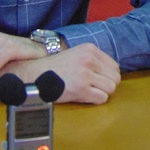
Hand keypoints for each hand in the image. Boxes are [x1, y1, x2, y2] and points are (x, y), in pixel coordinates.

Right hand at [0, 43, 120, 104]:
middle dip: (107, 85)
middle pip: (115, 78)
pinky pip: (102, 98)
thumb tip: (112, 72)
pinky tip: (83, 96)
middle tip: (94, 88)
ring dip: (102, 93)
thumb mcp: (76, 54)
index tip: (99, 80)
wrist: (35, 75)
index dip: (109, 76)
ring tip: (88, 91)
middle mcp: (89, 59)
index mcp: (90, 49)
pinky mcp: (80, 89)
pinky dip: (95, 100)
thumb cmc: (55, 68)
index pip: (115, 66)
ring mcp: (85, 74)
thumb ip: (93, 59)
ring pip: (111, 88)